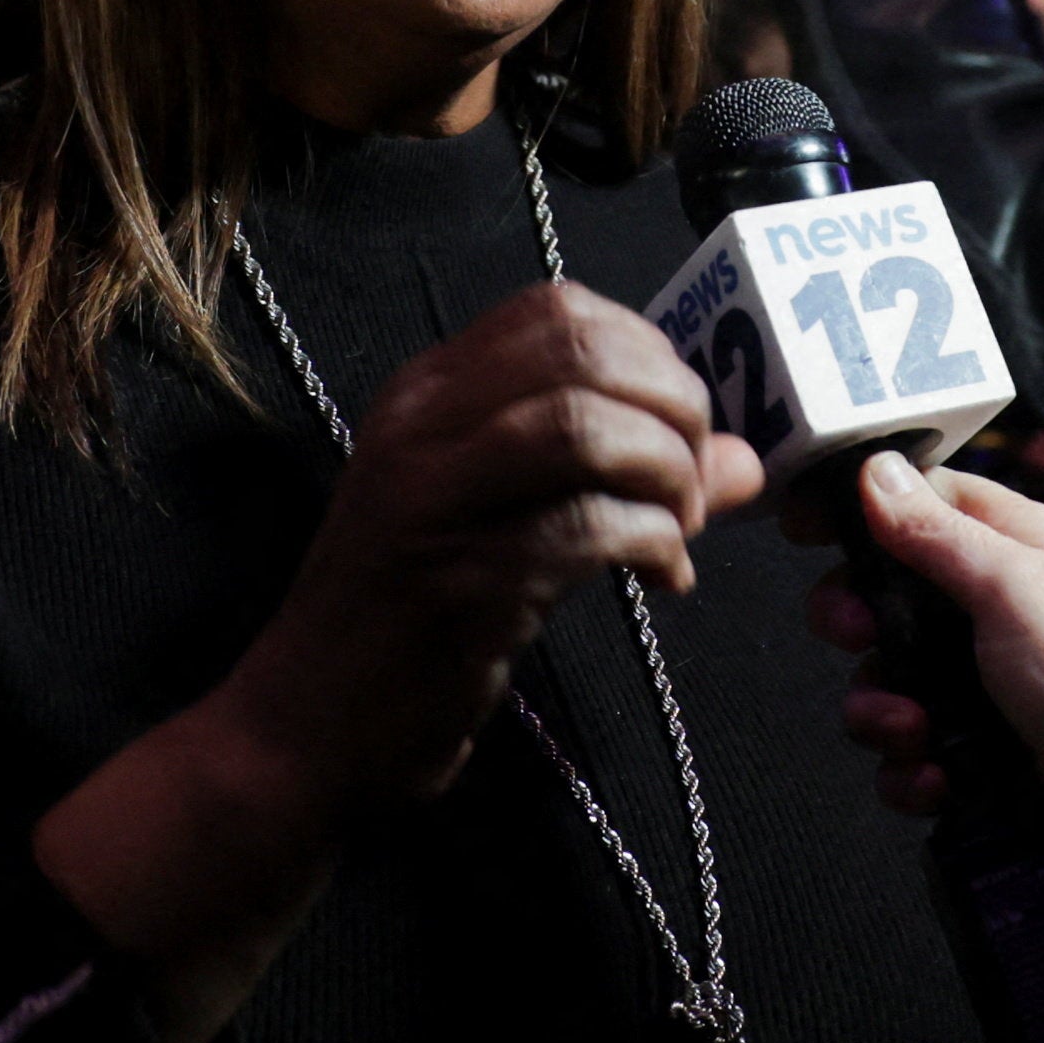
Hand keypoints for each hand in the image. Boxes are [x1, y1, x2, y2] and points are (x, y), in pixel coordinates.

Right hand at [41, 283, 755, 1042]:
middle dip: (672, 405)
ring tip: (681, 527)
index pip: (555, 310)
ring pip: (584, 425)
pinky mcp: (458, 582)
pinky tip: (662, 577)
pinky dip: (652, 542)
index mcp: (422, 395)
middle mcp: (419, 428)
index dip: (647, 352)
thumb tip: (741, 459)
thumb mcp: (502, 522)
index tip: (677, 422)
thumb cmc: (406, 624)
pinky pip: (586, 526)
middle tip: (694, 477)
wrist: (301, 732)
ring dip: (666, 472)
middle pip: (582, 351)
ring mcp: (432, 501)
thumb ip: (612, 476)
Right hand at [811, 451, 1043, 938]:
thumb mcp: (1012, 590)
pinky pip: (910, 750)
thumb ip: (937, 534)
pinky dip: (911, 770)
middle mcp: (993, 603)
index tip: (804, 530)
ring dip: (881, 711)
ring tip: (915, 732)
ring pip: (887, 679)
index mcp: (1008, 543)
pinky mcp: (981, 744)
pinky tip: (937, 780)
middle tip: (857, 637)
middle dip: (856, 625)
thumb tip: (877, 471)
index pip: (914, 499)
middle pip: (883, 594)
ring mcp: (984, 678)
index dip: (856, 510)